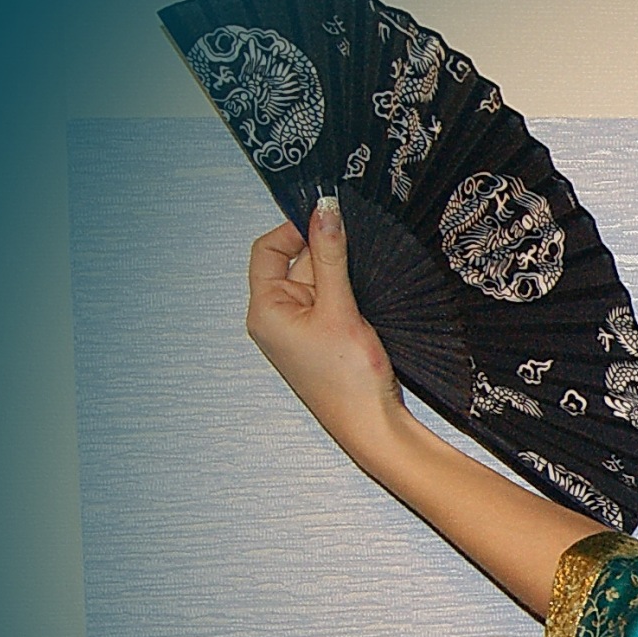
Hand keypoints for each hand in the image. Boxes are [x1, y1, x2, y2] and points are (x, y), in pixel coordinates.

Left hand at [246, 198, 404, 464]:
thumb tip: (324, 211)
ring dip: (341, 272)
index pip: (267, 251)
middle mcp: (276, 317)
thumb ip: (331, 255)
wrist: (372, 425)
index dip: (294, 229)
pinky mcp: (322, 336)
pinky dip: (348, 291)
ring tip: (363, 281)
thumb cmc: (348, 379)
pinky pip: (331, 299)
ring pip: (318, 280)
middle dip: (325, 251)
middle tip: (356, 249)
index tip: (326, 218)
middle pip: (296, 262)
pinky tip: (366, 297)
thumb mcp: (340, 307)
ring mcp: (300, 328)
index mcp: (265, 310)